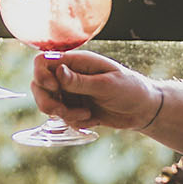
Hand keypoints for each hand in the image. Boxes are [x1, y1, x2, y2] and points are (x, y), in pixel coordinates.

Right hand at [31, 50, 157, 129]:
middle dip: (47, 102)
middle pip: (38, 85)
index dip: (41, 75)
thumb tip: (58, 71)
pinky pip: (62, 118)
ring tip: (86, 116)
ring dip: (63, 114)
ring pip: (48, 104)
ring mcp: (71, 93)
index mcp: (77, 62)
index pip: (43, 61)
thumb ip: (80, 81)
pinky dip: (74, 122)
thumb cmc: (130, 89)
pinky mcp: (75, 108)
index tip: (55, 89)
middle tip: (63, 111)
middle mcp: (69, 76)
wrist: (144, 109)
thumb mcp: (106, 85)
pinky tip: (93, 120)